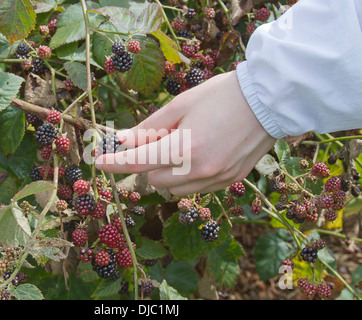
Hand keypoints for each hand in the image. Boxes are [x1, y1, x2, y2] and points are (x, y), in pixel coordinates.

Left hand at [95, 71, 275, 195]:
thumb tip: (121, 141)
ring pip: (174, 189)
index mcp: (185, 148)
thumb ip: (149, 127)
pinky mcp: (229, 182)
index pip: (137, 162)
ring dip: (167, 173)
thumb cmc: (222, 95)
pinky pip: (196, 189)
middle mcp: (200, 171)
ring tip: (184, 147)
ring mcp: (217, 179)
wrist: (268, 100)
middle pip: (154, 180)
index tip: (98, 162)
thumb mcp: (180, 105)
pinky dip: (188, 177)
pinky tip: (200, 156)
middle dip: (148, 162)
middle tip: (159, 140)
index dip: (114, 163)